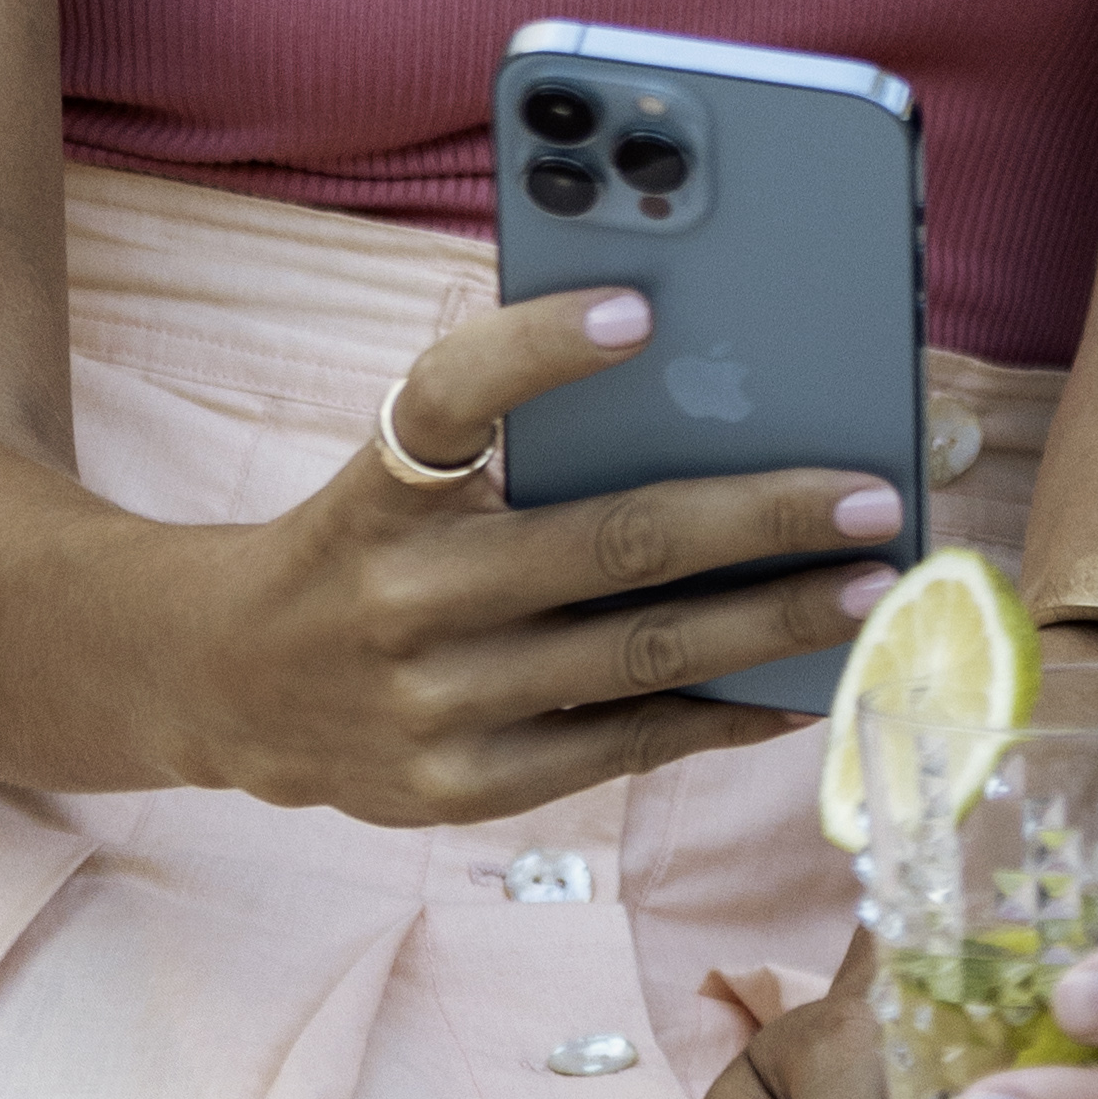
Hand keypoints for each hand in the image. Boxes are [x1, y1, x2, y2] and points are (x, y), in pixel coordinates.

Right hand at [170, 285, 903, 821]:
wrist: (225, 683)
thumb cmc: (360, 544)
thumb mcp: (397, 474)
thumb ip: (508, 442)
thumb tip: (700, 401)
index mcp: (380, 486)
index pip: (449, 397)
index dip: (537, 349)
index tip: (638, 309)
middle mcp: (400, 593)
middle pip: (607, 544)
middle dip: (757, 518)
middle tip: (872, 497)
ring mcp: (432, 704)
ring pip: (637, 655)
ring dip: (769, 623)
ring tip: (868, 590)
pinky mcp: (460, 788)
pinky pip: (621, 746)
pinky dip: (719, 715)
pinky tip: (798, 688)